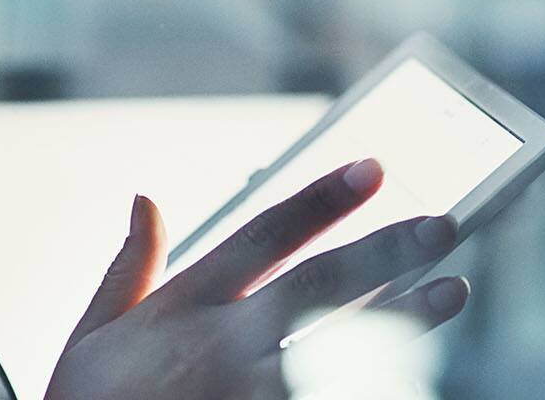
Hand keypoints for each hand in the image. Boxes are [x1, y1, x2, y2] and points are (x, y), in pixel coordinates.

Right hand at [43, 159, 471, 399]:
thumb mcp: (92, 336)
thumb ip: (127, 268)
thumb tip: (144, 200)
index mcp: (183, 307)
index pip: (262, 235)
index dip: (321, 199)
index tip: (374, 168)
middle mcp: (219, 346)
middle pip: (317, 285)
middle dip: (383, 251)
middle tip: (443, 225)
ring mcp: (245, 397)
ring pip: (341, 348)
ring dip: (403, 321)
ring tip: (452, 292)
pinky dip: (371, 387)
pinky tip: (412, 377)